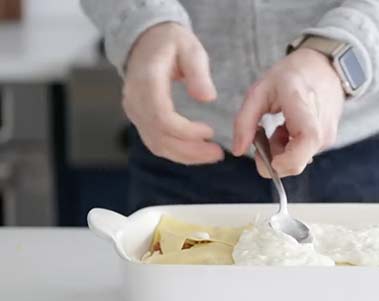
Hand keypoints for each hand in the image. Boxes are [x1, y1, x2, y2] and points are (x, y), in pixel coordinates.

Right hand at [122, 22, 223, 164]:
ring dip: (185, 155)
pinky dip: (177, 152)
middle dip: (190, 150)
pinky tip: (197, 152)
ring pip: (156, 144)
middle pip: (159, 136)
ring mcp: (135, 112)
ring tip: (212, 155)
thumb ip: (198, 72)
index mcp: (146, 81)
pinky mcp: (140, 119)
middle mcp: (135, 100)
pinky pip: (156, 143)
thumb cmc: (170, 43)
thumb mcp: (190, 48)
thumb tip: (208, 98)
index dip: (185, 131)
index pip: (161, 116)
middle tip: (218, 153)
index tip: (210, 132)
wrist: (146, 41)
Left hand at [232, 48, 344, 176]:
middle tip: (266, 138)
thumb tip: (238, 151)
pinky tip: (289, 130)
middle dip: (275, 159)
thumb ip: (245, 121)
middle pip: (298, 161)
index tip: (271, 159)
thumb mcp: (259, 90)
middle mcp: (320, 123)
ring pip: (299, 161)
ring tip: (280, 127)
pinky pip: (305, 155)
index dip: (288, 159)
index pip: (307, 139)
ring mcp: (327, 134)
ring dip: (282, 152)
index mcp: (302, 104)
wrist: (323, 68)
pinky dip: (291, 149)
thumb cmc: (291, 76)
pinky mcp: (328, 141)